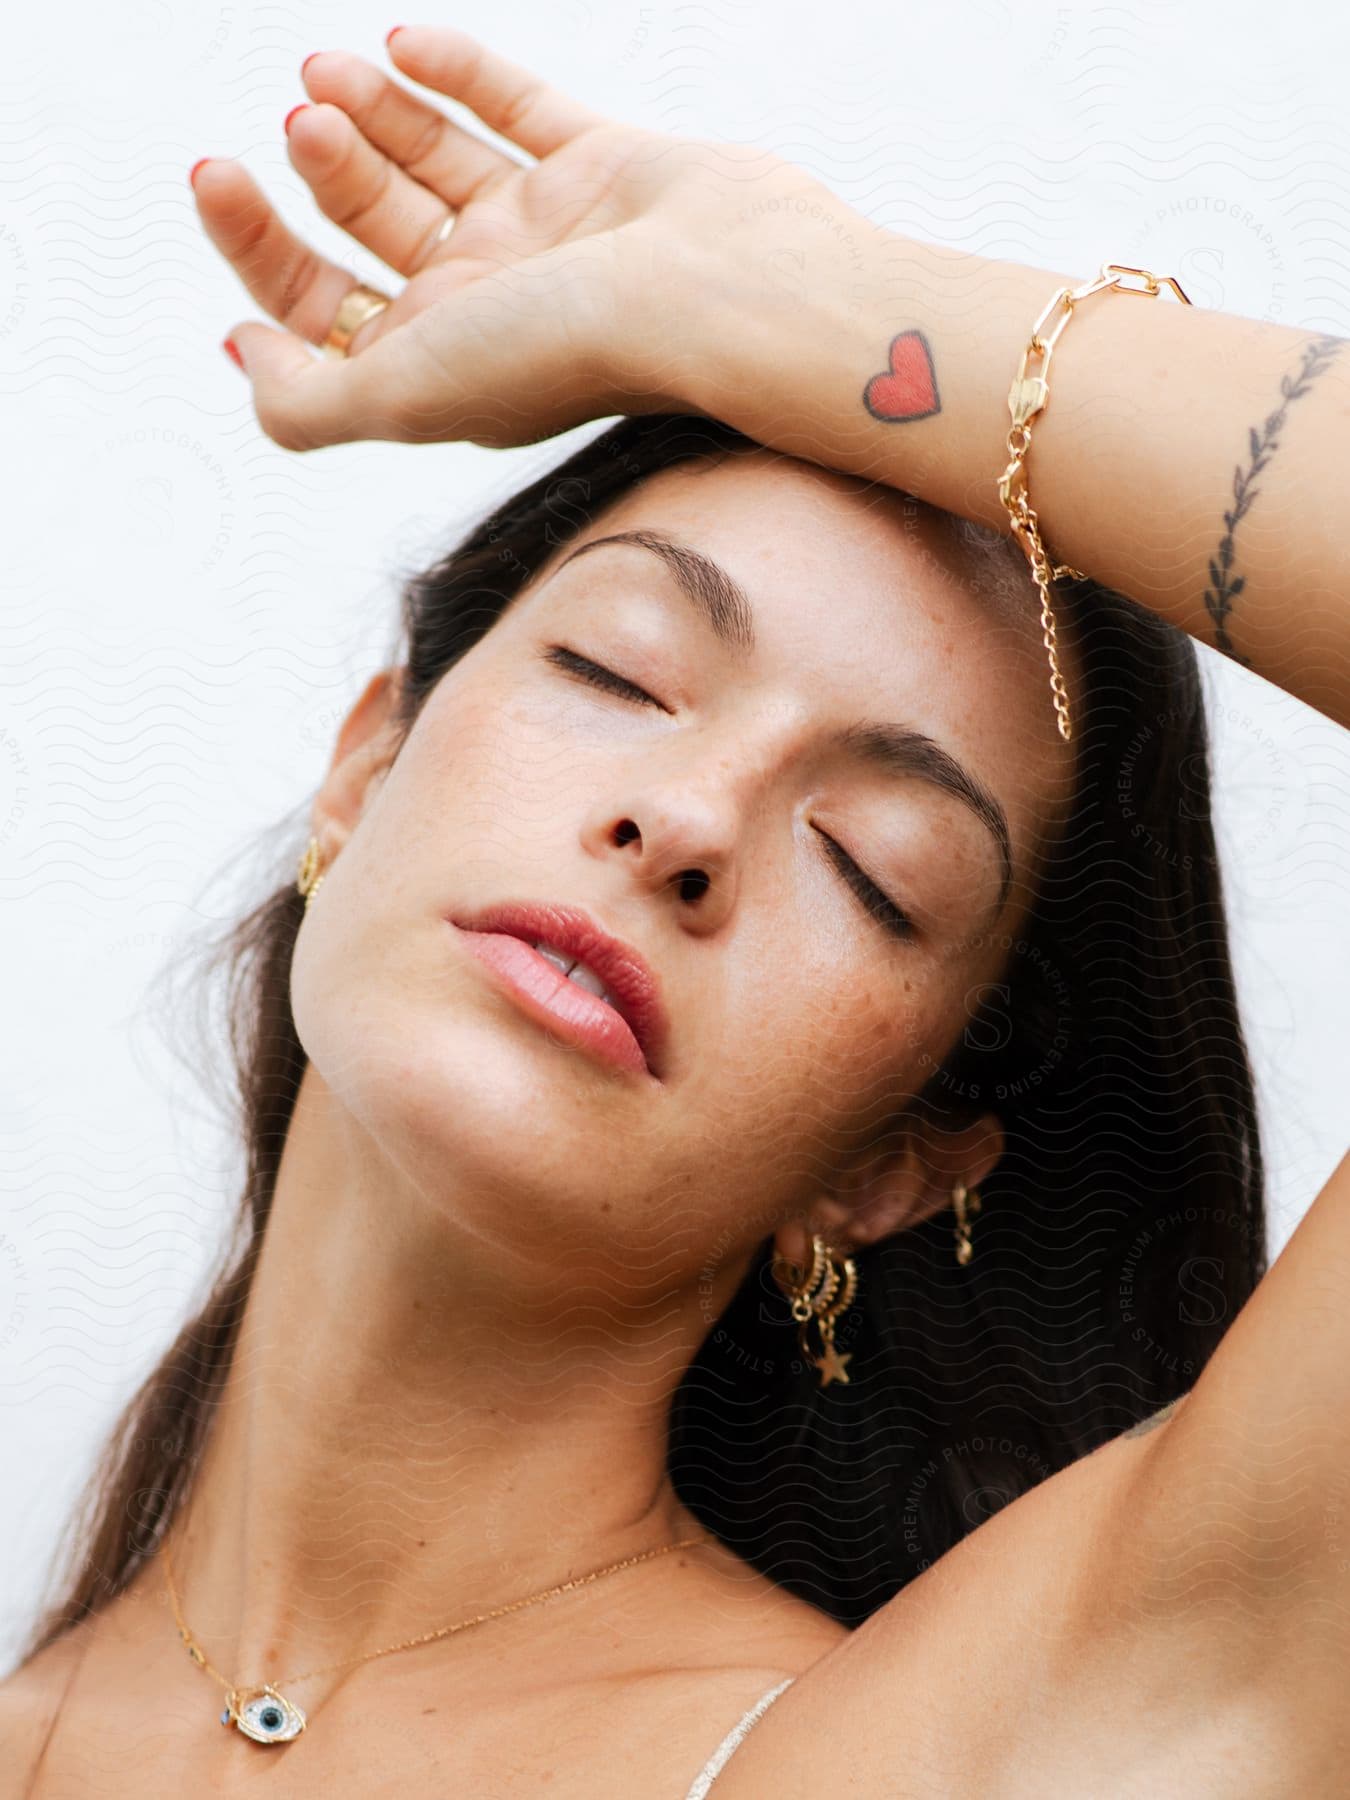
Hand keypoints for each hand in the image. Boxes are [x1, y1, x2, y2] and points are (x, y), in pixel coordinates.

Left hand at [193, 26, 789, 450]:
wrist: (721, 297)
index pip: (323, 309)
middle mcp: (490, 305)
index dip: (257, 246)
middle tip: (303, 121)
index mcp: (443, 366)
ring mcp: (548, 234)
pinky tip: (405, 40)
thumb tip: (241, 354)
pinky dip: (459, 70)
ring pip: (436, 161)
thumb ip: (305, 401)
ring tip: (329, 72)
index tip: (220, 179)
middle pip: (373, 227)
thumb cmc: (571, 351)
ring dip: (373, 112)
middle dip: (321, 169)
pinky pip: (518, 107)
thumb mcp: (402, 397)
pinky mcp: (604, 168)